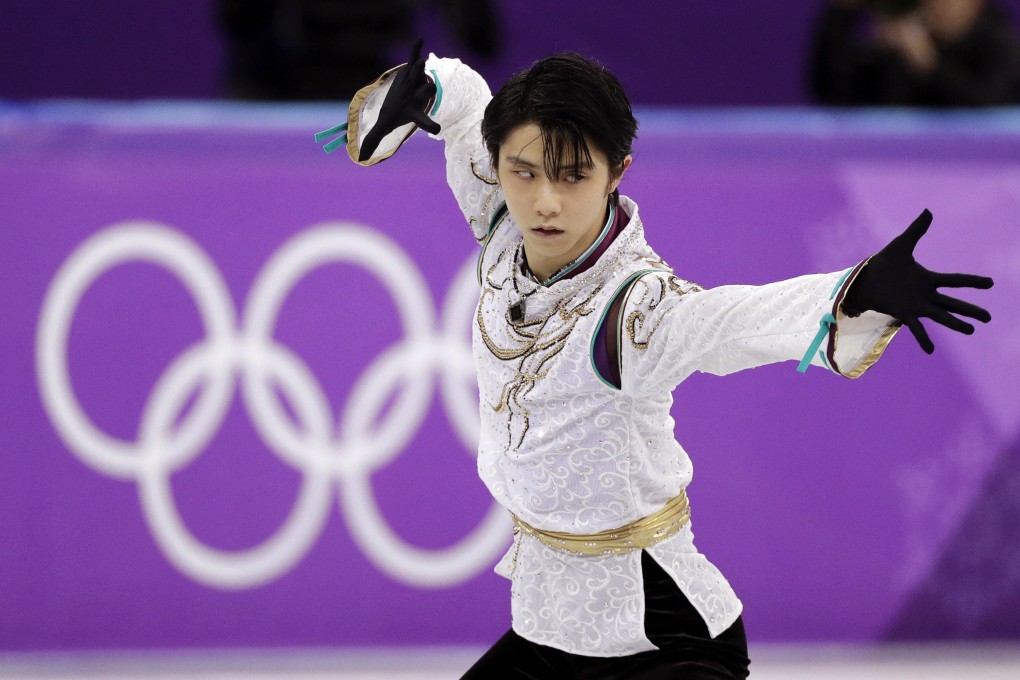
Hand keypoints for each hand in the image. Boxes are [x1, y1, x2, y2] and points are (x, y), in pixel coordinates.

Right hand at [359, 38, 441, 161]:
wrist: (406, 95)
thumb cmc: (397, 112)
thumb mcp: (385, 125)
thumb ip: (374, 139)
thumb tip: (360, 158)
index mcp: (414, 112)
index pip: (423, 121)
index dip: (430, 125)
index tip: (437, 129)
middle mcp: (419, 97)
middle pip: (425, 95)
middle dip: (426, 91)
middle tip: (429, 89)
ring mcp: (417, 82)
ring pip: (420, 75)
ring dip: (419, 69)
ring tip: (421, 62)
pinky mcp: (412, 70)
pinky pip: (414, 58)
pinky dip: (416, 50)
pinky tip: (419, 40)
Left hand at [842, 209, 992, 352]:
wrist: (865, 278)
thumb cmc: (883, 263)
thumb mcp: (901, 245)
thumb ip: (916, 230)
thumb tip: (928, 211)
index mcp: (927, 279)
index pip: (955, 280)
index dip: (972, 282)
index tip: (990, 283)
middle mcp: (925, 294)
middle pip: (953, 303)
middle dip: (971, 309)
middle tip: (988, 318)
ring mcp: (916, 305)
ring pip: (941, 316)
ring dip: (955, 323)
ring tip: (971, 331)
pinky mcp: (903, 313)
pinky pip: (916, 328)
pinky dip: (923, 339)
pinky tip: (931, 351)